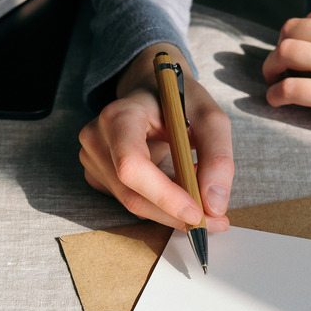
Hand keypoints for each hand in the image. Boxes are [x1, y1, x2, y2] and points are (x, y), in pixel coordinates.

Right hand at [79, 43, 233, 230]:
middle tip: (215, 221)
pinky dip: (159, 205)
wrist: (151, 90)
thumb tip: (215, 205)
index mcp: (119, 115)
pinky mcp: (97, 174)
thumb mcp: (210, 117)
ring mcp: (92, 158)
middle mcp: (97, 138)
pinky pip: (131, 201)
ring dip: (171, 211)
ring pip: (133, 204)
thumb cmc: (179, 100)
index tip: (198, 212)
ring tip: (201, 196)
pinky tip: (178, 189)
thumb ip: (218, 157)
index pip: (132, 165)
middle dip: (175, 214)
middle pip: (132, 194)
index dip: (164, 195)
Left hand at [262, 4, 310, 170]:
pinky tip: (276, 102)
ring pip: (283, 55)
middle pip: (290, 32)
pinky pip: (288, 89)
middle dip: (278, 49)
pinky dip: (274, 95)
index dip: (298, 36)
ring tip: (272, 82)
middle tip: (276, 67)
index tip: (297, 53)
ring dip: (270, 69)